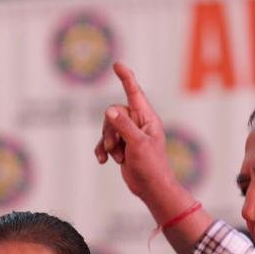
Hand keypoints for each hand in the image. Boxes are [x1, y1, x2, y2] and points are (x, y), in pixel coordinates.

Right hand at [94, 63, 187, 206]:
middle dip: (110, 129)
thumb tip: (109, 109)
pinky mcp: (122, 147)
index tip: (117, 65)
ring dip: (108, 142)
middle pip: (115, 113)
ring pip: (108, 127)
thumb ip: (123, 125)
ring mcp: (129, 135)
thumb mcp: (137, 143)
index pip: (135, 93)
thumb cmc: (151, 166)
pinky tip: (103, 161)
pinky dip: (102, 150)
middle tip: (116, 146)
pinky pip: (105, 142)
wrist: (151, 188)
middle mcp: (138, 124)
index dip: (126, 78)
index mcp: (147, 118)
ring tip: (116, 156)